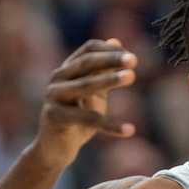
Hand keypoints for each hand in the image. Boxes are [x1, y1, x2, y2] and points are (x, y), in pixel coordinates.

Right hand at [36, 38, 136, 167]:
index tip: (132, 57)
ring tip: (132, 77)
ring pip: (85, 85)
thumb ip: (103, 69)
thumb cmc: (78, 116)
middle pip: (87, 62)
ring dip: (110, 80)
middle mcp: (58, 78)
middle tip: (134, 60)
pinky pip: (88, 119)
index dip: (111, 50)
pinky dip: (110, 125)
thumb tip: (116, 40)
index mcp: (68, 68)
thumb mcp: (94, 91)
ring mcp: (54, 96)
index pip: (89, 49)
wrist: (55, 148)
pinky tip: (130, 130)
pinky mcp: (55, 117)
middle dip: (111, 60)